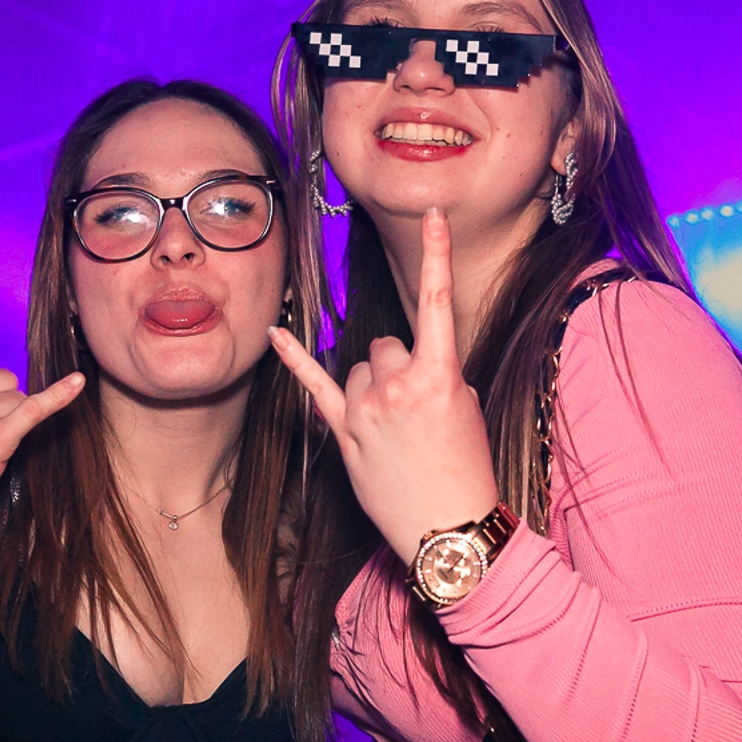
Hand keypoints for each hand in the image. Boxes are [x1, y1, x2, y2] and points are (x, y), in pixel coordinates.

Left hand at [269, 208, 497, 562]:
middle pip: (386, 345)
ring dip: (373, 387)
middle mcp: (398, 385)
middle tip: (416, 410)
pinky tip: (274, 335)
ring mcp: (365, 408)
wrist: (449, 527)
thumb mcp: (466, 409)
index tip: (434, 213)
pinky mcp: (344, 431)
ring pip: (360, 369)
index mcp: (440, 375)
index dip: (437, 253)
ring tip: (395, 430)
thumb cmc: (466, 469)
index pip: (438, 302)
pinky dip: (294, 359)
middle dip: (399, 366)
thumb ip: (437, 373)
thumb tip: (410, 365)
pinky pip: (314, 385)